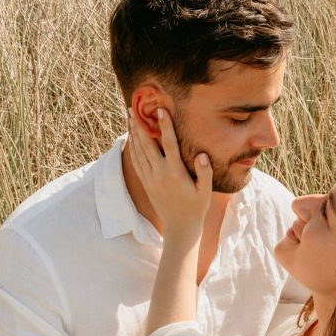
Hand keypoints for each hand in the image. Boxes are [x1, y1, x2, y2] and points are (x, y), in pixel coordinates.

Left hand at [129, 108, 211, 240]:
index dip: (165, 126)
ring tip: (130, 118)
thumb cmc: (196, 207)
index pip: (169, 144)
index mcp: (175, 173)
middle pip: (147, 144)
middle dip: (140, 125)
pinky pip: (136, 162)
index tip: (160, 110)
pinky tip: (130, 138)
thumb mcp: (205, 191)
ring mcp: (150, 178)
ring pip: (138, 151)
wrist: (180, 227)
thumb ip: (205, 172)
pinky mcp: (146, 183)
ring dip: (133, 134)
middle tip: (133, 108)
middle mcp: (160, 174)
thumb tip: (202, 155)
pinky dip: (132, 148)